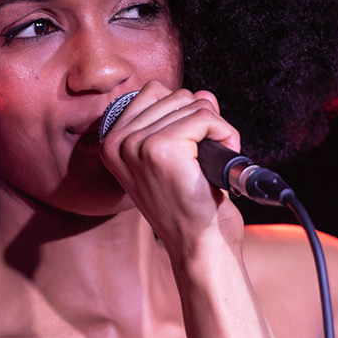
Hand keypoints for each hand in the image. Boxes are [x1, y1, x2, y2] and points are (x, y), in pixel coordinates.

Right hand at [99, 82, 244, 257]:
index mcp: (113, 143)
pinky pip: (205, 116)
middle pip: (175, 95)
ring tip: (210, 163)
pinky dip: (225, 134)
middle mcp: (118, 142)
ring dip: (216, 129)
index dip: (184, 114)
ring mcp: (136, 144)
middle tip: (205, 158)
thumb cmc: (190, 207)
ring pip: (193, 104)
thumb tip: (204, 94)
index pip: (154, 93)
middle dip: (202, 121)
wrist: (199, 244)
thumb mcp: (179, 155)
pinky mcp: (162, 148)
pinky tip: (220, 159)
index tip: (190, 148)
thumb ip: (186, 118)